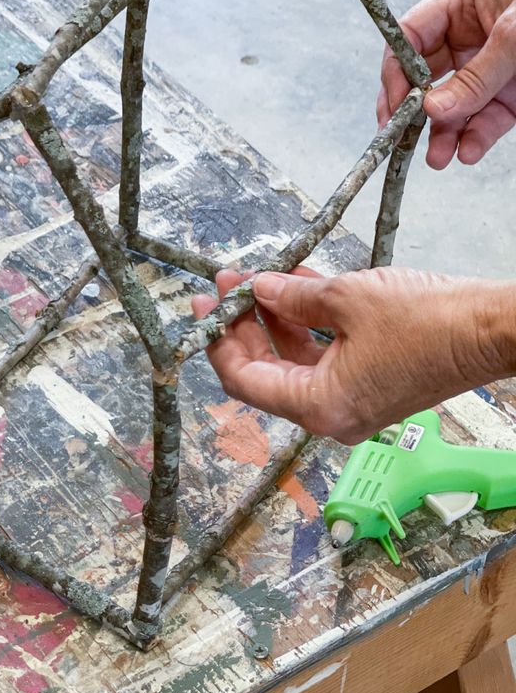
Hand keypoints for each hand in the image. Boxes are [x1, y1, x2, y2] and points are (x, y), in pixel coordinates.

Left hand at [192, 267, 515, 444]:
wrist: (491, 329)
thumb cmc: (428, 321)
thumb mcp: (346, 299)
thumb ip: (289, 298)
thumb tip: (257, 289)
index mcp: (319, 406)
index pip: (245, 380)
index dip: (218, 341)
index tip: (205, 305)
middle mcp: (331, 415)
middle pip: (265, 373)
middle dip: (243, 326)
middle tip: (225, 286)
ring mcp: (351, 402)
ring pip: (293, 363)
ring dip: (272, 321)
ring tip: (254, 278)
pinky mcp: (370, 384)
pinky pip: (322, 357)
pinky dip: (305, 326)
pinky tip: (292, 288)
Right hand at [378, 0, 515, 168]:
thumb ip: (476, 76)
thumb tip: (432, 110)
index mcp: (465, 3)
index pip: (411, 36)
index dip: (396, 71)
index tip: (394, 104)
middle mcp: (471, 38)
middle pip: (425, 78)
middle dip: (415, 111)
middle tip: (401, 138)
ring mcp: (489, 71)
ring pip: (451, 107)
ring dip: (442, 135)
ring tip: (438, 157)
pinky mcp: (509, 100)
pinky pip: (484, 123)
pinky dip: (474, 140)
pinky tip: (467, 152)